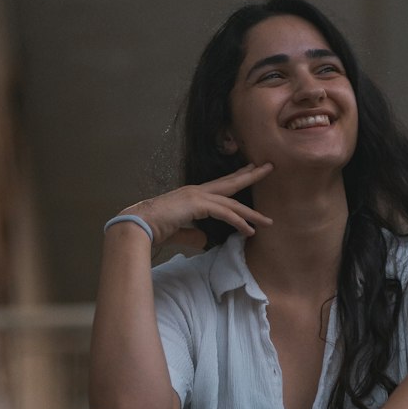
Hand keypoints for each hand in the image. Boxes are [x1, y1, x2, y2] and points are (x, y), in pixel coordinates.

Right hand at [110, 162, 274, 252]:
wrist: (139, 226)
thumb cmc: (154, 229)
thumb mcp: (178, 231)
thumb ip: (192, 234)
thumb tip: (204, 241)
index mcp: (192, 194)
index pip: (220, 185)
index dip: (236, 177)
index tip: (250, 170)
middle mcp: (196, 191)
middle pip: (230, 182)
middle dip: (251, 175)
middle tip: (269, 167)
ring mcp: (197, 195)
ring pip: (232, 201)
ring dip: (251, 213)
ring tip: (268, 221)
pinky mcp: (197, 205)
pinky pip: (225, 213)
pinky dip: (239, 222)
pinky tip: (250, 231)